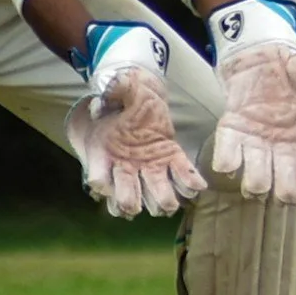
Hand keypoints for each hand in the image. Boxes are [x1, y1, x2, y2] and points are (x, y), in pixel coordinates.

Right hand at [64, 22, 206, 217]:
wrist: (141, 97)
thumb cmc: (125, 98)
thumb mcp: (122, 87)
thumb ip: (115, 88)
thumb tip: (105, 95)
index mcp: (106, 153)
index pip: (98, 176)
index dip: (101, 184)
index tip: (104, 186)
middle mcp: (125, 166)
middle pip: (125, 194)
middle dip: (130, 202)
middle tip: (136, 207)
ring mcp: (148, 166)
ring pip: (152, 193)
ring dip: (160, 201)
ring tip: (168, 205)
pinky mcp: (170, 158)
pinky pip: (180, 174)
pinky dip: (189, 183)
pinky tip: (197, 187)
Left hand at [207, 0, 295, 202]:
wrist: (259, 61)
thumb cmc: (293, 69)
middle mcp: (286, 151)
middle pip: (290, 190)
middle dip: (288, 191)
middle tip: (286, 182)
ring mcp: (258, 147)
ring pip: (257, 183)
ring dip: (256, 183)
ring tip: (256, 175)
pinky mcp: (233, 136)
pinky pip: (227, 159)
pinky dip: (227, 163)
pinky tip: (230, 161)